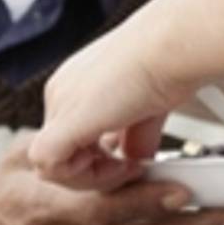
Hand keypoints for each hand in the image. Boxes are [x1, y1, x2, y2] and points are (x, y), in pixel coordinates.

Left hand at [32, 0, 223, 185]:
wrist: (173, 46)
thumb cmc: (169, 62)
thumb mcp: (148, 107)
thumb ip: (135, 135)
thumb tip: (137, 155)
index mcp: (79, 83)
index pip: (73, 136)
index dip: (101, 157)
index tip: (133, 159)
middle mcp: (64, 91)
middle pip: (63, 151)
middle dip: (97, 170)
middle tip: (131, 168)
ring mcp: (61, 105)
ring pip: (53, 164)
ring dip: (93, 177)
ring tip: (127, 168)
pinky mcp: (65, 122)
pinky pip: (50, 168)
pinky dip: (83, 178)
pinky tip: (116, 167)